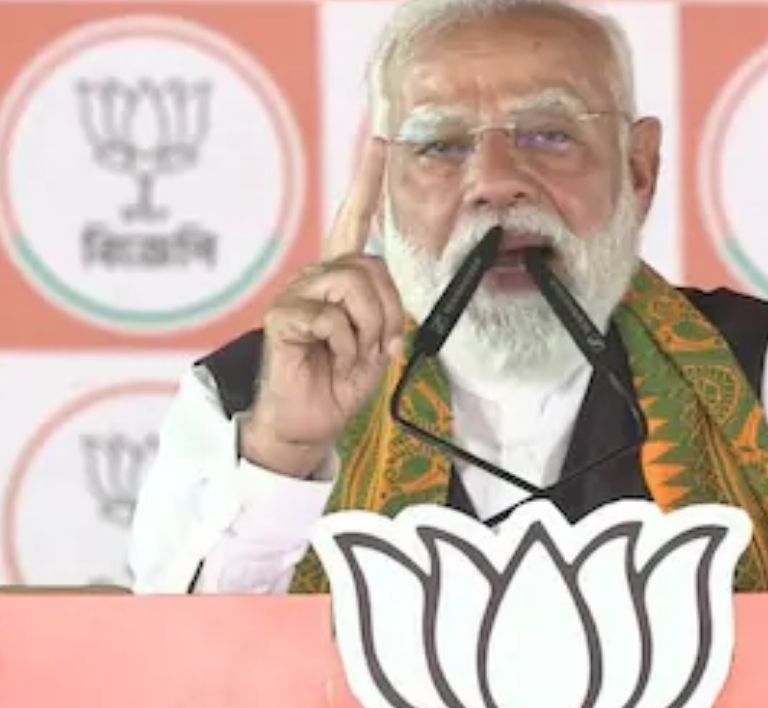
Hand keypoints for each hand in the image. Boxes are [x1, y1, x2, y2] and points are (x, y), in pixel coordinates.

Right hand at [241, 138, 404, 476]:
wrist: (309, 419)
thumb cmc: (340, 380)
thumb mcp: (377, 342)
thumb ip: (387, 311)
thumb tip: (396, 302)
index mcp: (340, 278)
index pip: (353, 221)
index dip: (366, 181)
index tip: (380, 141)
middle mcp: (317, 278)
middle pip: (371, 265)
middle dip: (388, 309)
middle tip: (381, 343)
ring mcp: (297, 294)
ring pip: (354, 286)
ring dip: (369, 328)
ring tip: (355, 353)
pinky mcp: (283, 316)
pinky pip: (333, 318)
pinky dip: (346, 345)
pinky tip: (331, 358)